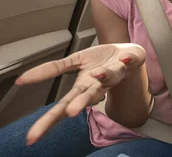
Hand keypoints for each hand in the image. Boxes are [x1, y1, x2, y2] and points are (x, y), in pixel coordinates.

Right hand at [16, 43, 144, 144]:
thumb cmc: (101, 61)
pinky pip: (124, 64)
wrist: (128, 53)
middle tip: (69, 113)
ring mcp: (113, 76)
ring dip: (99, 82)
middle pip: (84, 98)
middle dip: (76, 106)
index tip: (32, 138)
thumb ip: (51, 69)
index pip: (63, 107)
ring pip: (106, 82)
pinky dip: (121, 64)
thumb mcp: (73, 61)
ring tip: (93, 79)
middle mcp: (98, 85)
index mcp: (83, 87)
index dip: (48, 121)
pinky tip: (117, 64)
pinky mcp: (126, 64)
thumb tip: (22, 80)